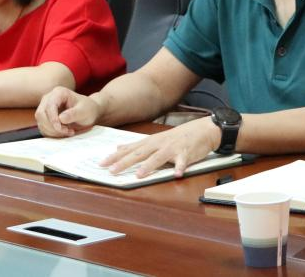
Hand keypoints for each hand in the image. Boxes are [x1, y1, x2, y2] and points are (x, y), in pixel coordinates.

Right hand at [35, 86, 100, 137]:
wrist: (88, 112)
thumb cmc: (87, 109)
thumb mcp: (84, 111)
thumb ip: (74, 114)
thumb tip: (61, 118)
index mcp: (59, 92)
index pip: (49, 106)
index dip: (53, 119)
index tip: (60, 129)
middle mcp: (49, 98)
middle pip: (41, 114)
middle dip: (52, 126)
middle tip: (67, 131)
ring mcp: (45, 107)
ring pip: (41, 122)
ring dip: (53, 131)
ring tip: (68, 131)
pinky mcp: (45, 117)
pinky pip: (43, 127)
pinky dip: (52, 133)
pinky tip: (63, 132)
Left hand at [100, 117, 218, 178]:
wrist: (203, 130)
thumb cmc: (178, 136)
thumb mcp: (156, 138)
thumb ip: (137, 145)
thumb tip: (118, 147)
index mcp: (151, 142)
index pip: (130, 150)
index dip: (115, 157)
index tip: (101, 164)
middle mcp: (159, 144)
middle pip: (140, 154)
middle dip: (125, 162)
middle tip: (112, 171)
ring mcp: (173, 148)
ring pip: (159, 158)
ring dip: (149, 166)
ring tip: (139, 175)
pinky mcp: (187, 153)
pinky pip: (183, 161)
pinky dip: (180, 167)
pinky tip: (177, 174)